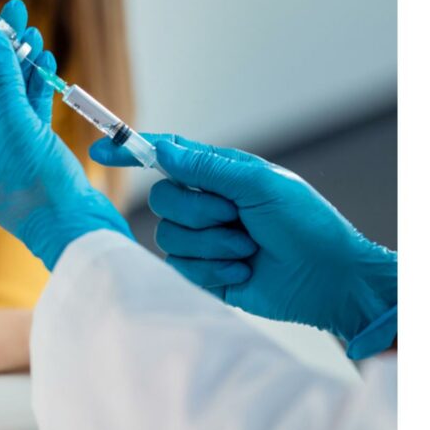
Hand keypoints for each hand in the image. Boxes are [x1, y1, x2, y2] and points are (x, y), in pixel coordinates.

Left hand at [0, 0, 131, 269]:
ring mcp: (7, 155)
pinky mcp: (34, 156)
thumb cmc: (39, 185)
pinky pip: (30, 114)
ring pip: (10, 99)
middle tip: (10, 12)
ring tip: (32, 30)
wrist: (78, 230)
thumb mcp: (16, 124)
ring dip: (21, 65)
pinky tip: (44, 61)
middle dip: (0, 52)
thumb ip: (1, 78)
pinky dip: (36, 89)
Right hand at [91, 134, 397, 358]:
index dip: (132, 152)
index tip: (102, 151)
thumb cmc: (307, 224)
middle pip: (163, 199)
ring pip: (170, 236)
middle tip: (236, 216)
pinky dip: (215, 267)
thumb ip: (208, 167)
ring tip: (248, 247)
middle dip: (198, 211)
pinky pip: (181, 267)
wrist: (328, 280)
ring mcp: (202, 240)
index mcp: (218, 174)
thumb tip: (163, 149)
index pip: (166, 156)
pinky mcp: (203, 274)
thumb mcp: (261, 183)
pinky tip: (244, 268)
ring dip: (213, 243)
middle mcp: (205, 204)